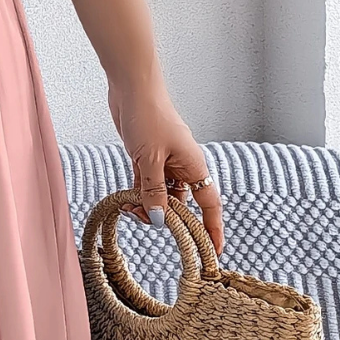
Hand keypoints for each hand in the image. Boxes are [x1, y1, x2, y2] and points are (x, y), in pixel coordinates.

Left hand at [107, 79, 224, 256]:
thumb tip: (161, 221)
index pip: (209, 204)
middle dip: (167, 218)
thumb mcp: (149, 160)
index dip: (212, 228)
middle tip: (144, 221)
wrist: (131, 87)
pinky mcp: (146, 156)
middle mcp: (183, 166)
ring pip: (161, 195)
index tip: (214, 252)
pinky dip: (137, 193)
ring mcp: (164, 161)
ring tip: (129, 208)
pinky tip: (125, 200)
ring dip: (148, 206)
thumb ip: (154, 192)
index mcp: (194, 165)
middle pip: (182, 203)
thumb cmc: (147, 116)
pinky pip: (146, 184)